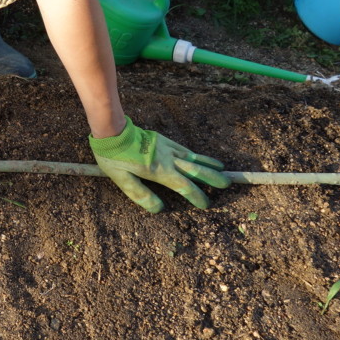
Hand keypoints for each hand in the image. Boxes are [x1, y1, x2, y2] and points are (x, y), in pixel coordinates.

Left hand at [89, 116, 229, 212]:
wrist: (112, 131)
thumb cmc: (114, 157)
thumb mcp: (122, 180)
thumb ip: (140, 194)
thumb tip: (159, 209)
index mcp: (160, 171)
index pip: (184, 186)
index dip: (196, 196)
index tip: (205, 204)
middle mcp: (168, 159)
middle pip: (195, 170)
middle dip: (212, 178)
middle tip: (227, 183)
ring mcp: (166, 148)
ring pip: (192, 157)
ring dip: (208, 163)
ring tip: (222, 168)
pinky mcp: (161, 140)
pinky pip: (182, 148)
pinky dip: (194, 153)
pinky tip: (197, 156)